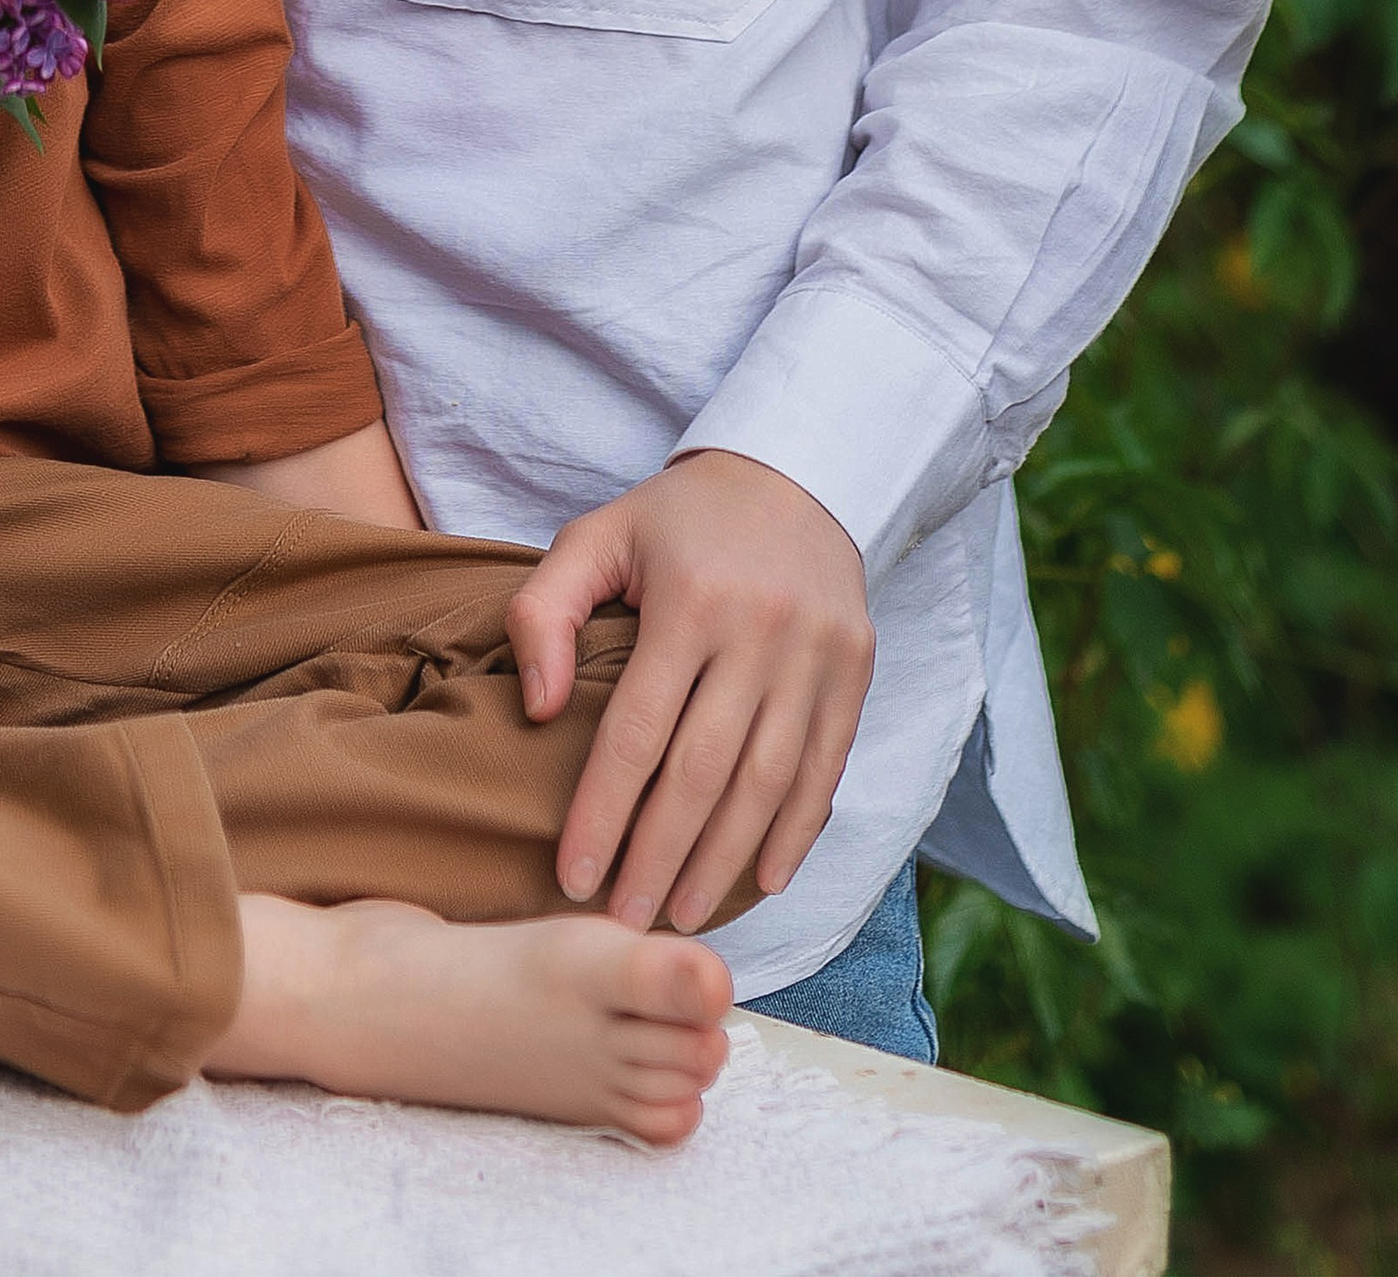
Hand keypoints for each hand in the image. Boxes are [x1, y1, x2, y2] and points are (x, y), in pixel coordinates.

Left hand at [507, 449, 874, 935]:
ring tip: (682, 917)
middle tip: (624, 923)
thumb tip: (541, 709)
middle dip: (660, 857)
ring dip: (724, 861)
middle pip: (703, 772)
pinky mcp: (856, 672)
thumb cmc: (677, 520)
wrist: (795, 474)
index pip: (637, 732)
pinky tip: (762, 880)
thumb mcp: (596, 537)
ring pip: (768, 783)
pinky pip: (827, 770)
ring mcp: (817, 655)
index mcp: (689, 600)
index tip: (572, 876)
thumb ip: (546, 613)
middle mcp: (760, 631)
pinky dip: (796, 833)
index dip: (602, 813)